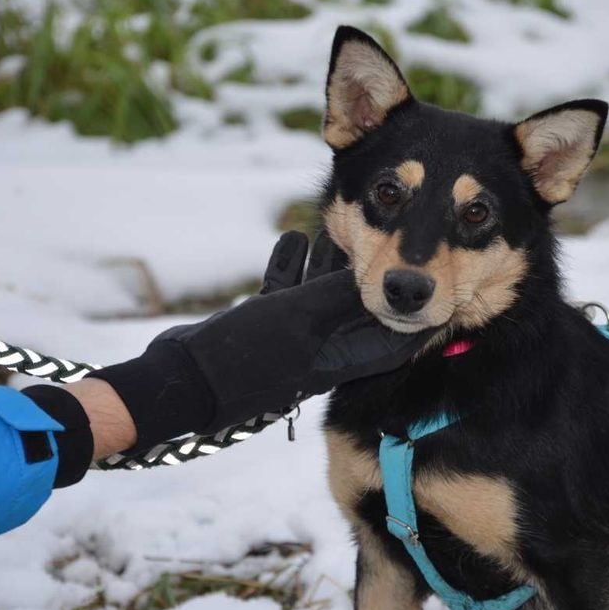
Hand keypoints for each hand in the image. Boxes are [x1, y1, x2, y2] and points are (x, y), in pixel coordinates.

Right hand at [90, 231, 431, 450]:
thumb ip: (339, 294)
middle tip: (381, 235)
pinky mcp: (259, 327)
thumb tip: (381, 275)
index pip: (392, 340)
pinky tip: (291, 236)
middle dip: (367, 275)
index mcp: (340, 361)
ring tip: (335, 226)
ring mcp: (289, 340)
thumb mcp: (301, 318)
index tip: (431, 280)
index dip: (412, 314)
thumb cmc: (244, 357)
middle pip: (356, 311)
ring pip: (318, 296)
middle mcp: (320, 352)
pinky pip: (284, 293)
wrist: (177, 383)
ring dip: (327, 263)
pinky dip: (290, 266)